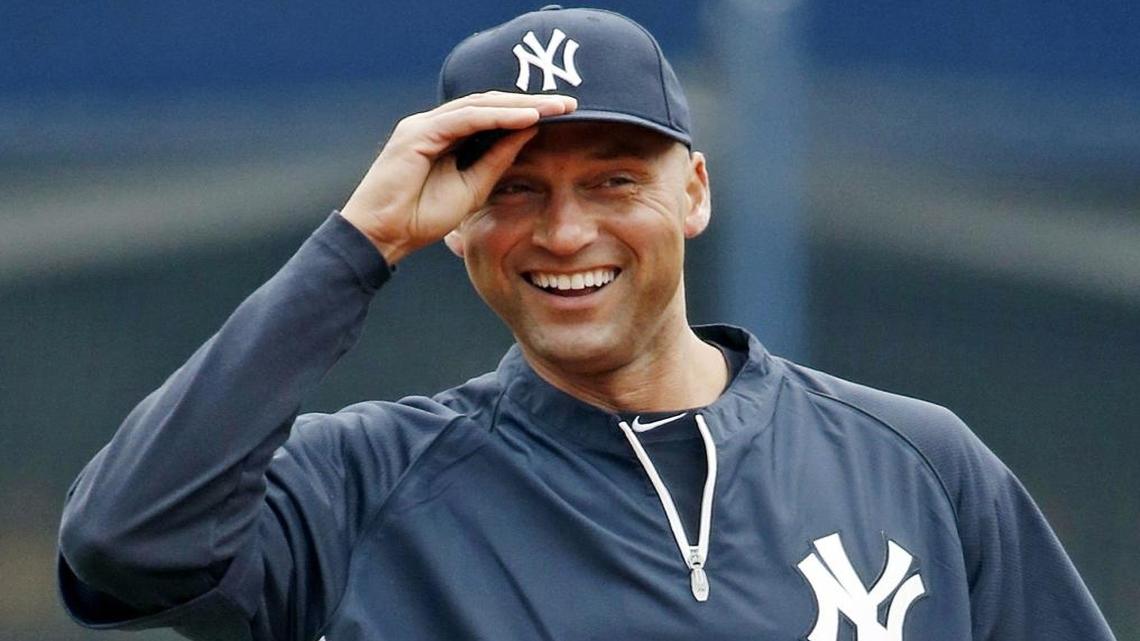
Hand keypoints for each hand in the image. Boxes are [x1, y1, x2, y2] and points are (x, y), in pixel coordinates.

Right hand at [340, 92, 577, 264]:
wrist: (383, 235)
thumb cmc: (421, 217)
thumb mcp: (473, 187)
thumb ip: (497, 159)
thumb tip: (530, 131)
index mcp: (446, 136)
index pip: (492, 115)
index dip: (527, 112)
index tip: (564, 115)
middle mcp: (435, 124)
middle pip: (490, 103)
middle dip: (531, 102)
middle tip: (570, 103)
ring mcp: (424, 125)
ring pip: (481, 105)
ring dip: (521, 105)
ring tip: (555, 107)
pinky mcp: (418, 134)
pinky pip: (466, 118)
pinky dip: (498, 116)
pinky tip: (526, 118)